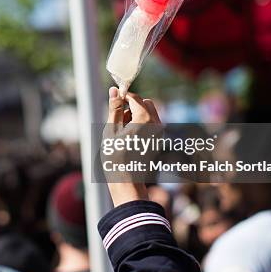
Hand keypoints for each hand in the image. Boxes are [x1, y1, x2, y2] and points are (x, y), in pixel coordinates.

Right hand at [105, 86, 160, 206]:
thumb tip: (114, 90)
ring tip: (123, 130)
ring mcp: (159, 133)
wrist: (127, 181)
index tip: (113, 102)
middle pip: (145, 103)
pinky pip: (151, 123)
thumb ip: (115, 108)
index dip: (123, 97)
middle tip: (118, 118)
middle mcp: (156, 124)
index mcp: (145, 120)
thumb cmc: (116, 157)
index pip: (135, 98)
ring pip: (149, 112)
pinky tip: (130, 137)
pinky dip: (141, 124)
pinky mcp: (159, 140)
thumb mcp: (111, 130)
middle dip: (132, 105)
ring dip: (136, 114)